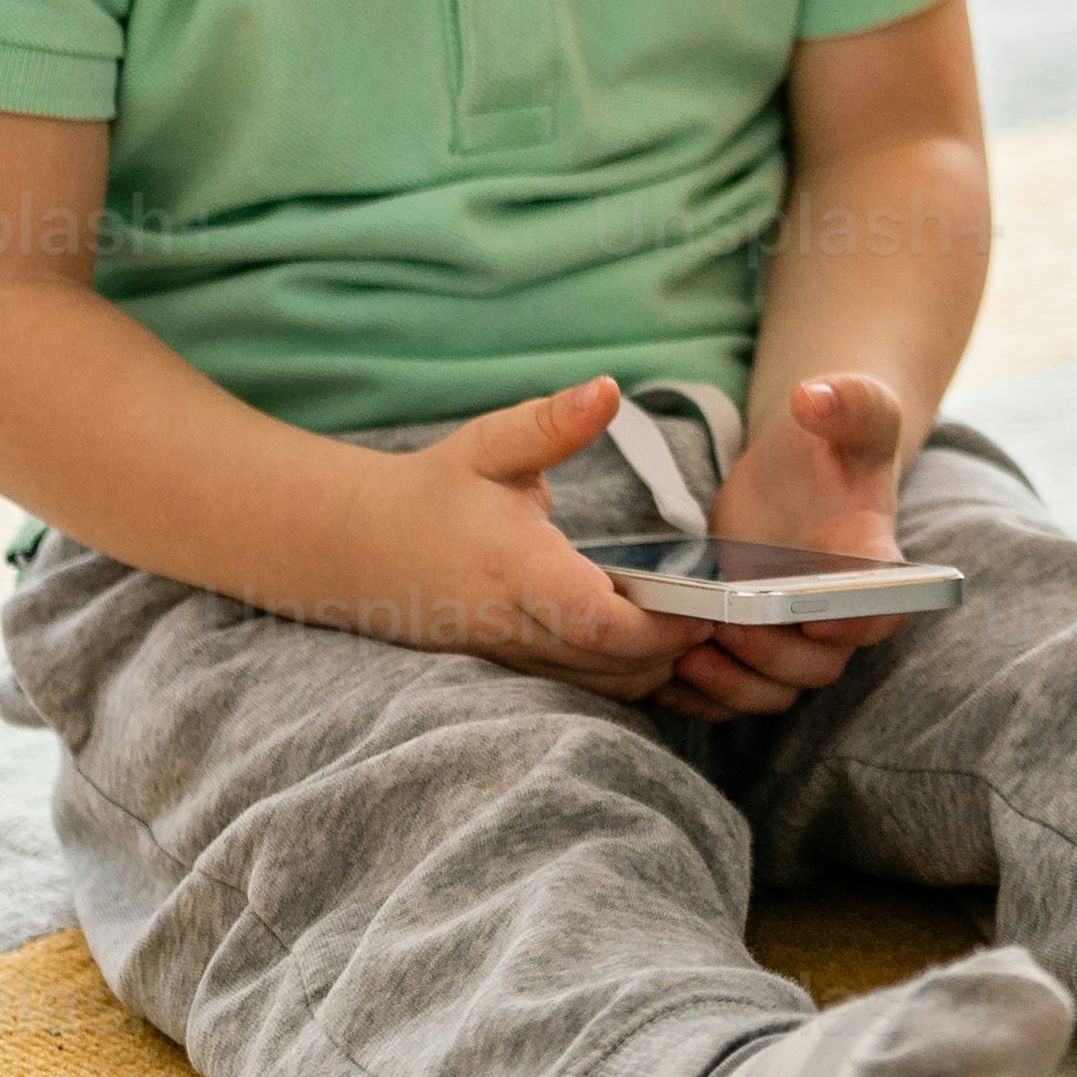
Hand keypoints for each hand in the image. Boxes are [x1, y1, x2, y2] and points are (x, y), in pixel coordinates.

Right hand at [354, 379, 692, 694]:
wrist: (359, 547)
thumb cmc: (434, 490)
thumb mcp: (487, 444)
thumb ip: (551, 423)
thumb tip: (608, 388)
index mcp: (515, 567)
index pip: (594, 620)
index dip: (656, 625)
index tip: (701, 607)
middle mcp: (512, 623)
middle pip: (608, 664)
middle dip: (671, 651)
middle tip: (717, 617)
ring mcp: (508, 654)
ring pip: (596, 687)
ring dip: (650, 668)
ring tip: (690, 627)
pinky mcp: (509, 667)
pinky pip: (576, 688)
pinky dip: (620, 675)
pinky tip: (648, 643)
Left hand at [654, 367, 929, 720]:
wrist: (801, 467)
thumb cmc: (832, 440)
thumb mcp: (853, 409)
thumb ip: (848, 401)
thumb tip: (813, 397)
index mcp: (874, 560)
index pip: (883, 607)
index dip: (859, 622)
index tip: (822, 617)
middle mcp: (839, 611)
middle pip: (821, 664)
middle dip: (775, 656)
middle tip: (728, 624)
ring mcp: (794, 634)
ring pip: (777, 690)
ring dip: (734, 685)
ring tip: (686, 654)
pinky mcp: (753, 644)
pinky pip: (735, 694)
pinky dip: (702, 697)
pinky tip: (663, 676)